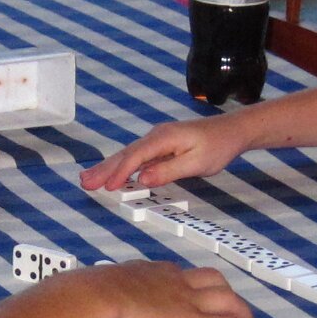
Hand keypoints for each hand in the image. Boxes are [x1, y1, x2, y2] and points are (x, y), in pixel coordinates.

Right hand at [70, 262, 260, 317]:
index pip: (182, 275)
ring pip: (228, 299)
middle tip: (234, 307)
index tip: (198, 294)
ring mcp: (188, 301)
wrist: (96, 300)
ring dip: (242, 311)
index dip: (195, 285)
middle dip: (226, 292)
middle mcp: (175, 281)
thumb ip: (103, 294)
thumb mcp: (99, 288)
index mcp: (151, 272)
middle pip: (213, 280)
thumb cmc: (88, 297)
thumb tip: (85, 301)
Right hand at [81, 117, 246, 192]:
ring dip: (108, 167)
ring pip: (128, 155)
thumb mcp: (197, 163)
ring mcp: (157, 140)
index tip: (107, 187)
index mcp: (164, 138)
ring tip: (88, 179)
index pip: (136, 157)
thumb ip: (169, 171)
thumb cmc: (218, 146)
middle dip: (104, 169)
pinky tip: (111, 174)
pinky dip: (121, 166)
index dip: (121, 173)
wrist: (232, 130)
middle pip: (125, 154)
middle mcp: (156, 136)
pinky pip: (136, 157)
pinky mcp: (160, 145)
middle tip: (84, 182)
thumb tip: (143, 179)